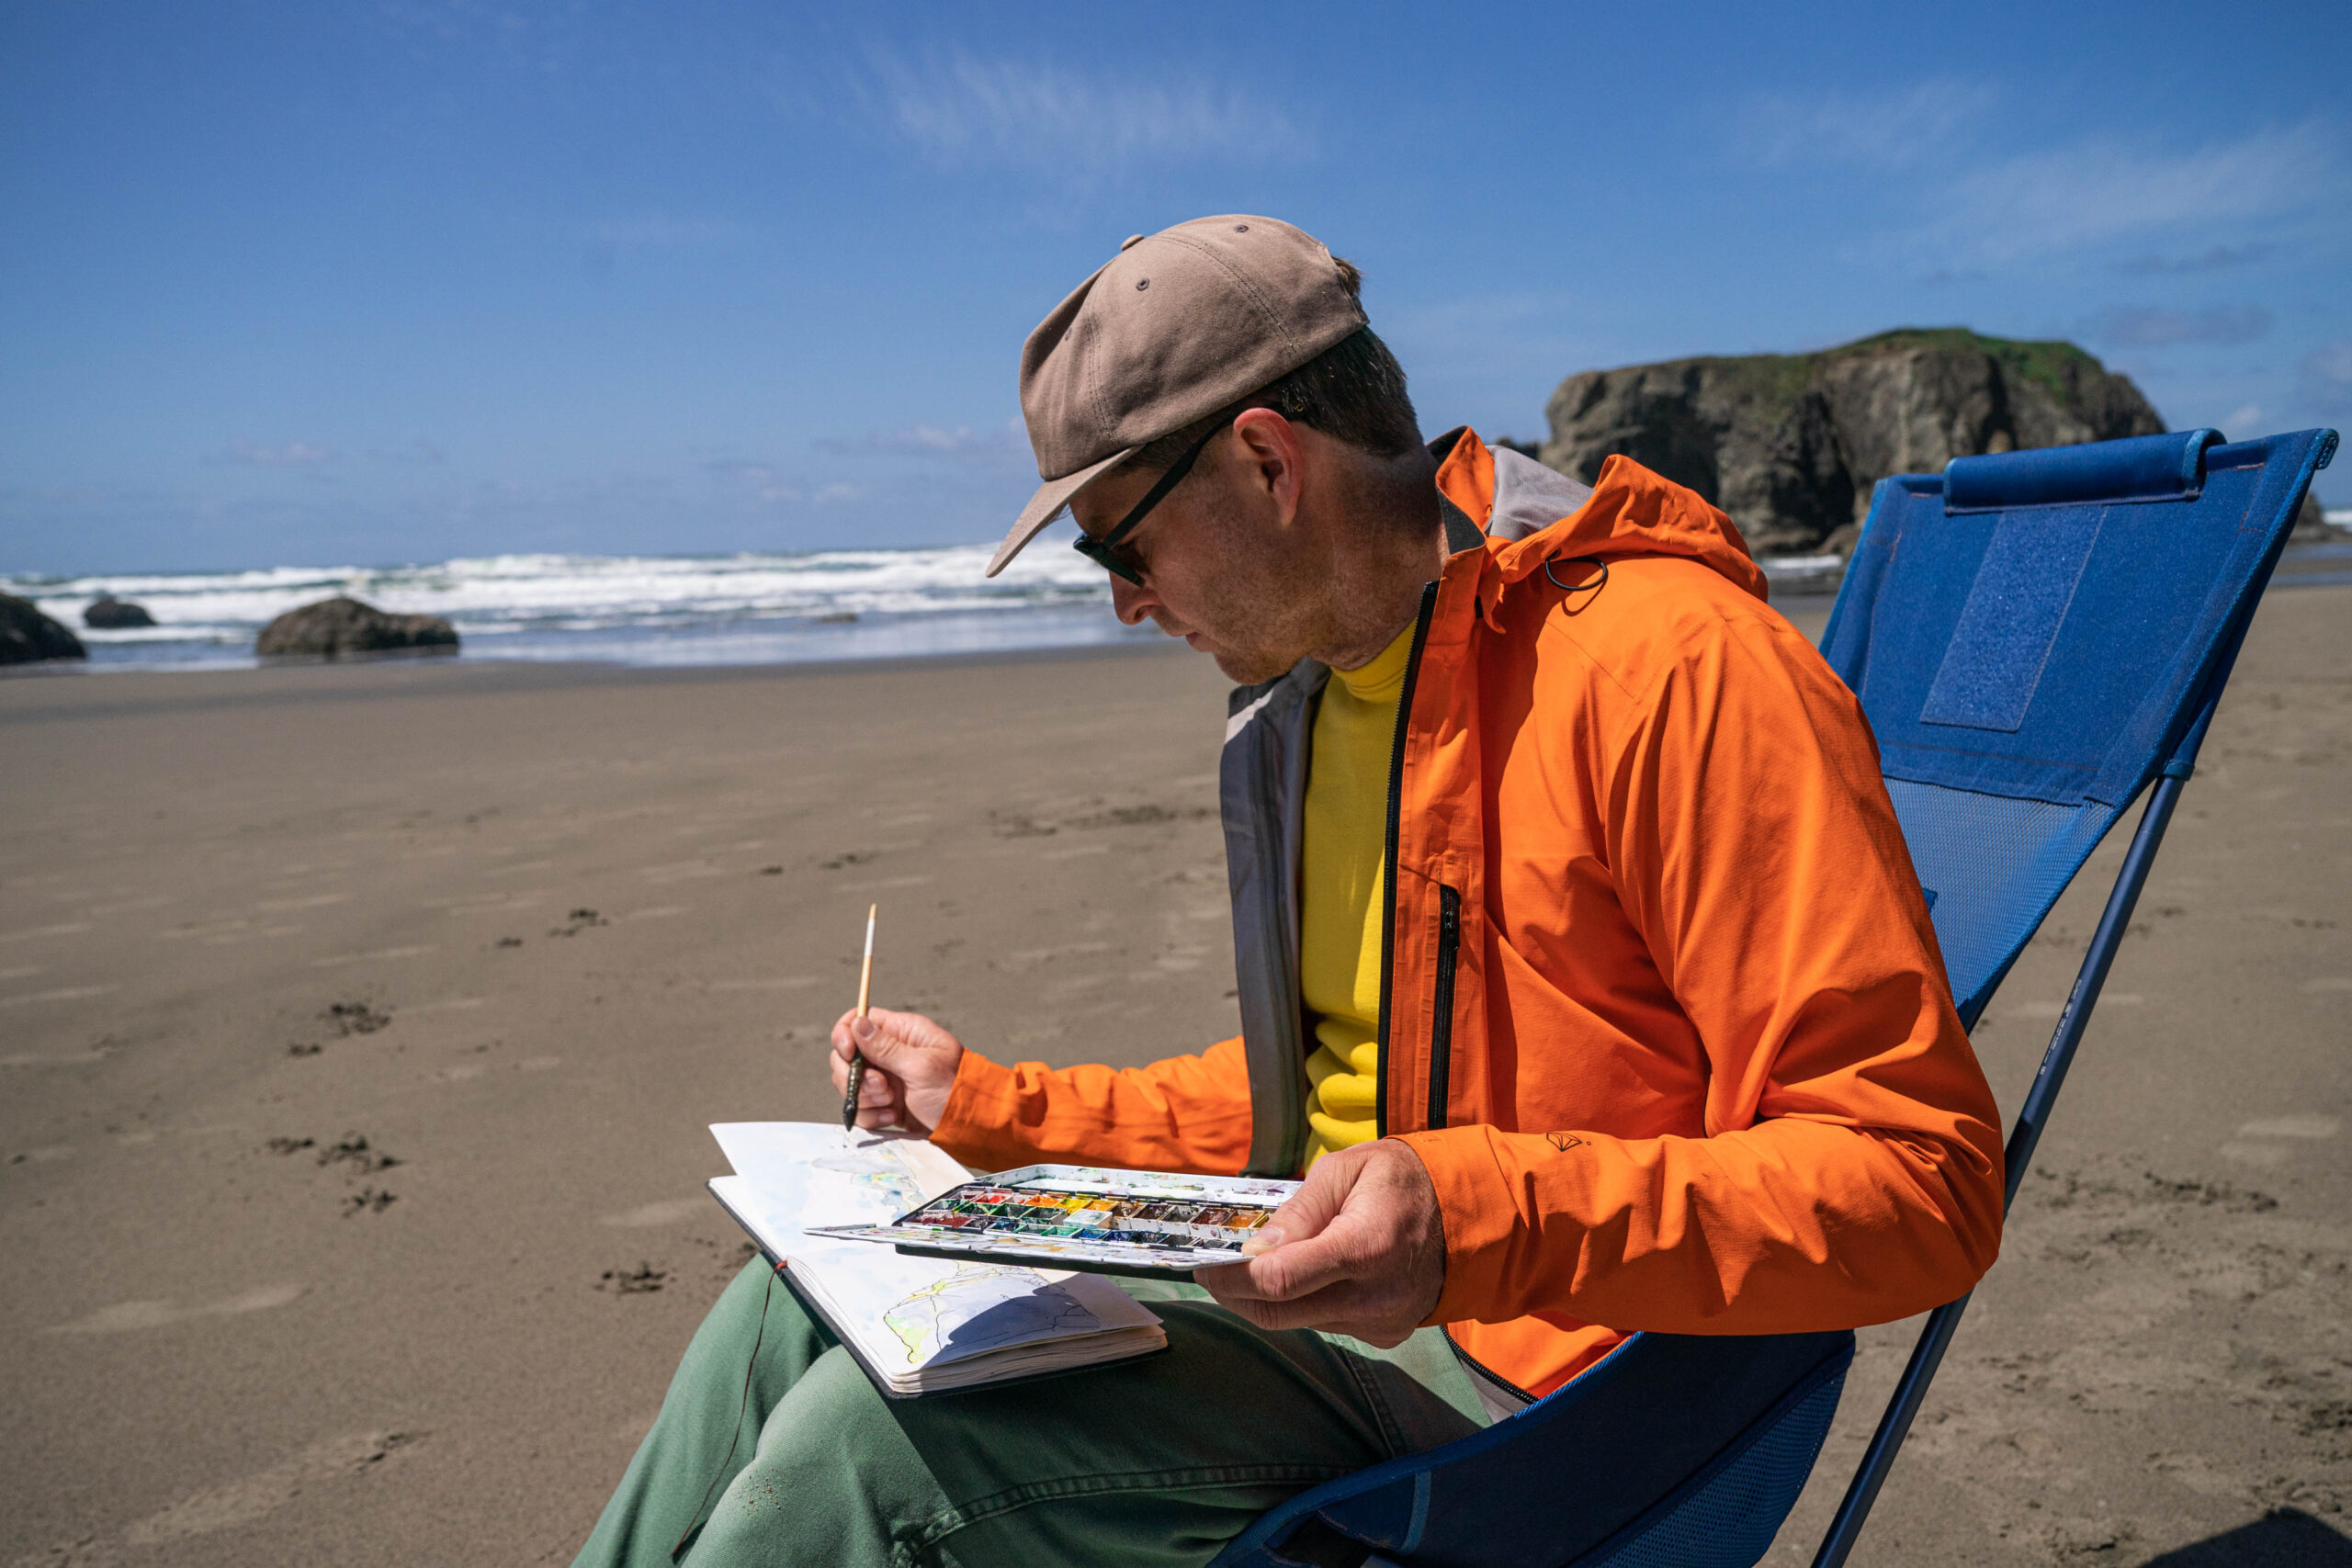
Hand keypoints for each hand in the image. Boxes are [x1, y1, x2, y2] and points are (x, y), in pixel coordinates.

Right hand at [828, 1008, 964, 1136]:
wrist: (969, 1127)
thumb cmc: (953, 1090)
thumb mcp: (921, 1067)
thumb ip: (886, 1048)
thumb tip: (857, 1023)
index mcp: (902, 1032)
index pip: (859, 1019)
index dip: (845, 1034)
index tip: (848, 1053)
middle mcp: (890, 1052)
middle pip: (846, 1055)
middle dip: (854, 1074)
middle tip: (880, 1087)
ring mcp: (886, 1078)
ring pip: (850, 1083)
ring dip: (864, 1098)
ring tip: (891, 1104)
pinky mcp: (884, 1103)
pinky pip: (860, 1107)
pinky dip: (871, 1115)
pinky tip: (892, 1117)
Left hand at [1193, 1139, 1446, 1347]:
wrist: (1467, 1214)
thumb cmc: (1402, 1180)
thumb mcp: (1347, 1170)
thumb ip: (1299, 1212)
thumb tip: (1254, 1249)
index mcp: (1365, 1245)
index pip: (1279, 1280)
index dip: (1232, 1277)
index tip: (1205, 1267)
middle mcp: (1375, 1295)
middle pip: (1278, 1313)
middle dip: (1236, 1295)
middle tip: (1214, 1273)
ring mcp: (1383, 1322)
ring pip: (1300, 1321)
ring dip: (1271, 1297)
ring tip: (1263, 1264)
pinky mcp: (1386, 1335)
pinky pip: (1327, 1324)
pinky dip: (1307, 1303)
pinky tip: (1314, 1275)